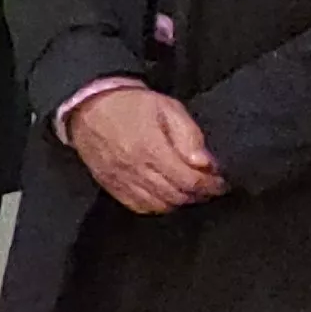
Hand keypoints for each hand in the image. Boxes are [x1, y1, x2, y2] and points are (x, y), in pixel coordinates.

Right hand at [69, 88, 226, 214]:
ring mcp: (121, 180)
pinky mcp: (111, 185)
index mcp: (151, 148)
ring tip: (190, 192)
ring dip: (179, 202)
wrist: (88, 106)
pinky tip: (165, 197)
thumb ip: (189, 136)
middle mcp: (135, 168)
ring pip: (159, 205)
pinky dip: (157, 206)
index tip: (221, 183)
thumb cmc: (131, 104)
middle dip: (199, 195)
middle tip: (210, 188)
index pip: (189, 180)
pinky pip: (138, 206)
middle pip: (176, 196)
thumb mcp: (168, 108)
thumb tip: (206, 164)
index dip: (211, 185)